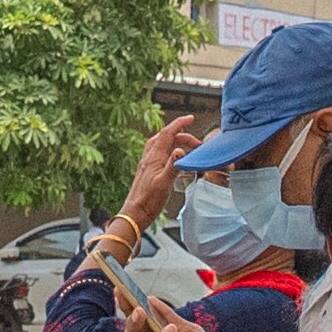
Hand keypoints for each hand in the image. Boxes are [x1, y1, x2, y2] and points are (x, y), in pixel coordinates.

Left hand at [116, 115, 202, 230]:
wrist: (135, 213)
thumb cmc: (148, 201)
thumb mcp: (164, 183)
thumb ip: (173, 165)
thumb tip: (181, 150)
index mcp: (154, 157)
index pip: (167, 133)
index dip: (179, 123)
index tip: (190, 118)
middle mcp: (149, 157)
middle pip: (166, 137)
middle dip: (182, 136)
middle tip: (197, 144)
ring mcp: (147, 163)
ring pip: (161, 144)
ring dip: (175, 141)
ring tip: (188, 148)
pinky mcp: (147, 170)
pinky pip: (159, 153)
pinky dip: (169, 150)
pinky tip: (174, 158)